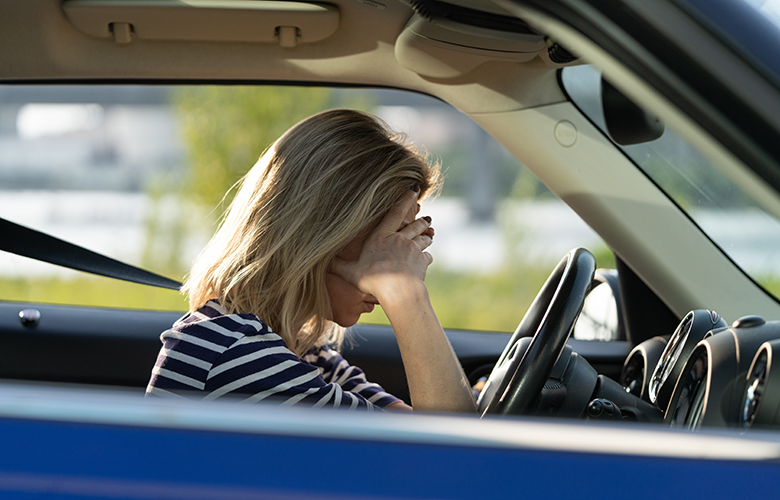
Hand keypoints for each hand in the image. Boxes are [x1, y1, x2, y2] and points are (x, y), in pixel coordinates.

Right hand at [330, 189, 433, 303]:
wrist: (398, 292)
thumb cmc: (373, 281)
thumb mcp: (351, 273)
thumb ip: (338, 266)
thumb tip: (322, 263)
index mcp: (381, 237)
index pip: (394, 213)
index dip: (404, 199)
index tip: (413, 188)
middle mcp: (399, 238)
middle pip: (414, 225)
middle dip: (421, 220)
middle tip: (427, 218)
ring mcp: (413, 248)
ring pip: (423, 238)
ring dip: (426, 237)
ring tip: (429, 236)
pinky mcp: (422, 260)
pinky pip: (427, 256)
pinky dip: (426, 258)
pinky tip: (424, 261)